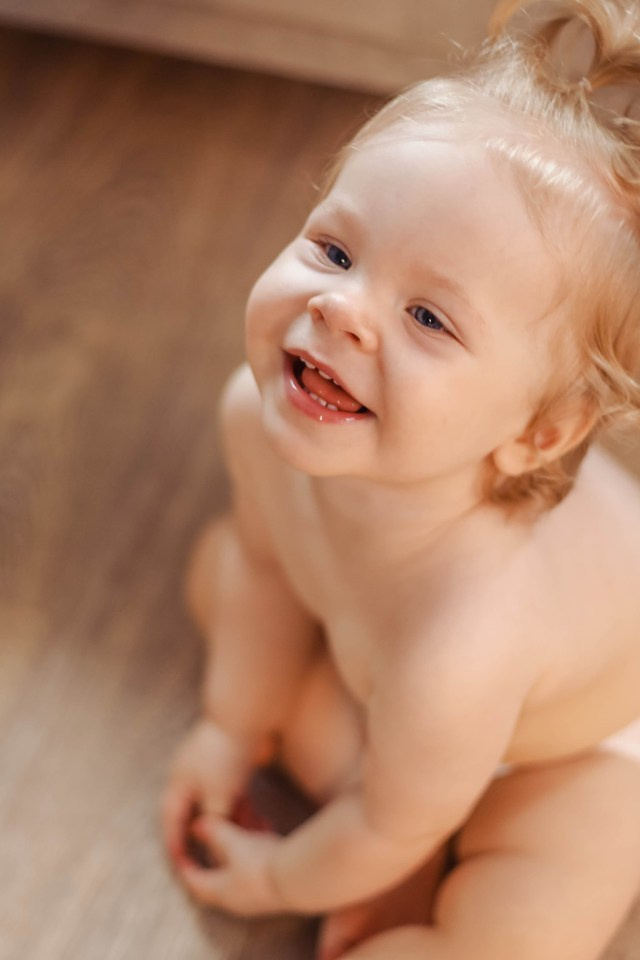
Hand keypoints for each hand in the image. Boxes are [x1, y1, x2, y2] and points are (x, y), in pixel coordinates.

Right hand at [162, 717, 258, 866]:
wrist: (247, 716)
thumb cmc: (226, 753)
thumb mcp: (218, 795)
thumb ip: (214, 825)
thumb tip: (214, 849)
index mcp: (179, 782)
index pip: (171, 820)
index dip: (175, 844)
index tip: (182, 866)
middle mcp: (192, 776)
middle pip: (195, 815)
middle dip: (204, 838)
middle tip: (211, 861)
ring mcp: (212, 770)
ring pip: (217, 807)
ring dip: (228, 826)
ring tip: (241, 845)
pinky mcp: (232, 766)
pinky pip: (233, 796)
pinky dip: (241, 812)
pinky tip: (255, 825)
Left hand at [177, 814, 287, 916]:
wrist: (299, 877)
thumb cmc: (260, 862)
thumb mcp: (232, 841)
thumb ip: (213, 831)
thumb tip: (195, 824)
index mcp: (221, 891)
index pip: (195, 882)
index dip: (186, 867)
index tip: (181, 854)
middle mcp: (237, 899)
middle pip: (218, 877)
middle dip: (214, 854)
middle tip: (210, 838)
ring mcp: (258, 896)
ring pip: (240, 869)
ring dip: (238, 848)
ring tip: (242, 825)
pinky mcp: (276, 887)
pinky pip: (259, 866)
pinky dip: (257, 848)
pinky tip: (264, 826)